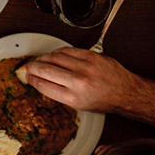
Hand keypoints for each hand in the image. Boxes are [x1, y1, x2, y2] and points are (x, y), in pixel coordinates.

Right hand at [23, 47, 141, 112]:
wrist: (126, 92)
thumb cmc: (103, 100)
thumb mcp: (78, 104)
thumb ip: (57, 92)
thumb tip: (39, 80)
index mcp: (73, 97)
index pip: (42, 84)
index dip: (31, 79)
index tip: (28, 76)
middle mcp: (78, 82)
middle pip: (44, 68)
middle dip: (32, 66)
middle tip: (29, 67)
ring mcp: (85, 67)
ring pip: (53, 56)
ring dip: (43, 58)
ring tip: (41, 61)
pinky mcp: (91, 56)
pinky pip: (66, 50)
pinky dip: (57, 52)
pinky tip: (55, 56)